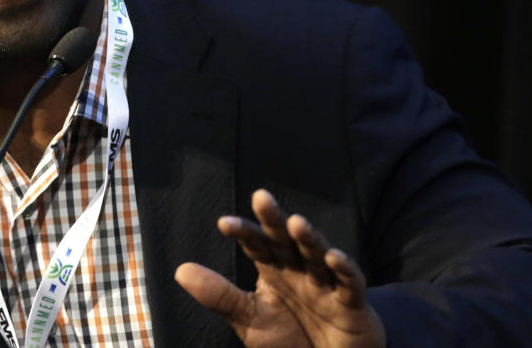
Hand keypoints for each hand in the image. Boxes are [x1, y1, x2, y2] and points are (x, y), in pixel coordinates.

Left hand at [175, 189, 385, 347]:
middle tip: (261, 197)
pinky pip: (349, 282)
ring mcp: (325, 283)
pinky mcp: (352, 302)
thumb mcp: (249, 319)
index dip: (244, 232)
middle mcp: (298, 269)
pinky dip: (344, 269)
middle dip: (274, 219)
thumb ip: (219, 295)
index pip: (257, 244)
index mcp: (274, 269)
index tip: (224, 224)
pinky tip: (333, 257)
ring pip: (316, 253)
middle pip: (286, 239)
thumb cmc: (288, 339)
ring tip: (296, 223)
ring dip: (307, 238)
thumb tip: (180, 269)